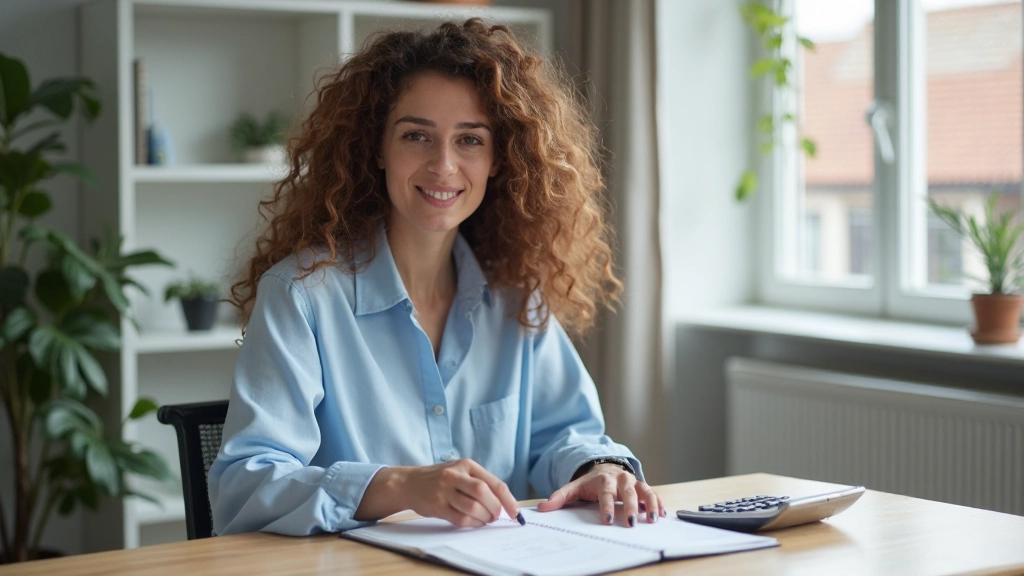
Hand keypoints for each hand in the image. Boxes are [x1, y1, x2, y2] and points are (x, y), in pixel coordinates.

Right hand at [358, 459, 519, 527]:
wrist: (409, 482)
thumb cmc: (440, 478)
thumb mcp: (459, 471)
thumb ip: (479, 483)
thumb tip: (503, 503)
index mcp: (466, 465)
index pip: (494, 483)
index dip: (508, 499)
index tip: (515, 512)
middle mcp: (455, 475)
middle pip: (483, 493)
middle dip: (495, 509)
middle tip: (496, 516)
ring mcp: (444, 490)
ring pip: (473, 508)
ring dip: (484, 518)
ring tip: (485, 519)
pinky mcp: (437, 506)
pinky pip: (460, 518)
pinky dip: (472, 523)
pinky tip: (474, 522)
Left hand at [536, 463, 665, 526]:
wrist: (605, 468)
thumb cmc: (590, 482)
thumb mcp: (573, 487)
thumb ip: (559, 497)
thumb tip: (542, 508)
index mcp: (603, 480)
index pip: (605, 493)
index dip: (607, 506)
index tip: (608, 520)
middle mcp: (621, 479)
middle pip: (628, 492)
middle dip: (630, 507)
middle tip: (631, 523)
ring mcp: (634, 482)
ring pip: (645, 491)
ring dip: (650, 504)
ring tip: (653, 519)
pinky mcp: (643, 486)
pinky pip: (653, 493)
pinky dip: (659, 503)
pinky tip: (662, 514)